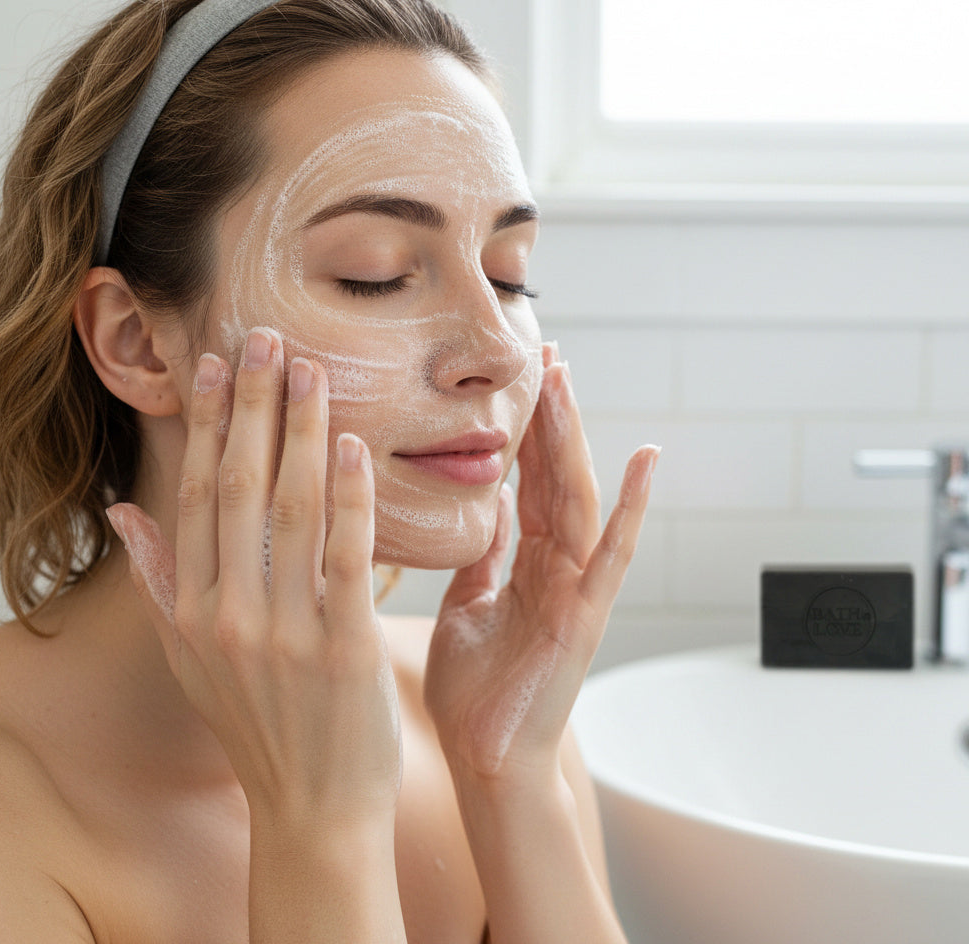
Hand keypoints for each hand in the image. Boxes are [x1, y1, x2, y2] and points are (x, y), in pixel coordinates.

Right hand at [106, 327, 401, 828]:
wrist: (314, 804)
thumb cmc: (259, 722)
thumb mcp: (191, 657)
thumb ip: (159, 580)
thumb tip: (124, 509)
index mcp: (193, 609)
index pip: (194, 496)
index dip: (206, 425)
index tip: (215, 364)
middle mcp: (230, 614)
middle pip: (238, 487)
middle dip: (252, 406)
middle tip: (265, 336)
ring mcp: (286, 633)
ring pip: (291, 509)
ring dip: (300, 432)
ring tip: (310, 368)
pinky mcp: (342, 649)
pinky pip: (344, 558)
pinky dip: (349, 499)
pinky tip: (351, 446)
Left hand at [424, 344, 657, 779]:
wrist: (485, 762)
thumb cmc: (475, 693)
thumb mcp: (467, 607)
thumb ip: (479, 559)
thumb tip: (478, 511)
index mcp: (525, 564)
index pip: (526, 481)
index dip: (522, 430)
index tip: (518, 379)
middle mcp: (556, 567)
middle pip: (552, 476)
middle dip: (549, 416)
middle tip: (545, 353)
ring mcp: (576, 589)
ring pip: (576, 498)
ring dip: (573, 439)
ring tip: (566, 380)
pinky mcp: (586, 618)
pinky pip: (611, 556)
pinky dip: (632, 509)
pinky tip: (646, 462)